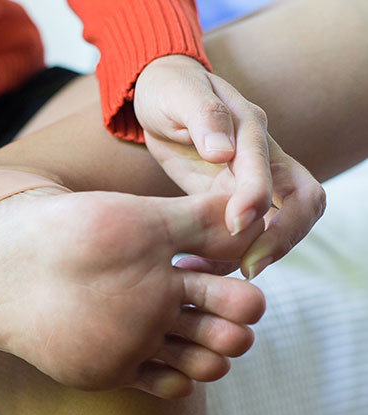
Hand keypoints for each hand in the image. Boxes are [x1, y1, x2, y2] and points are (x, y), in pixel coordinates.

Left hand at [134, 54, 325, 277]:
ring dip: (264, 252)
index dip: (258, 197)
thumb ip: (203, 116)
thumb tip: (224, 150)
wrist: (160, 96)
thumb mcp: (179, 94)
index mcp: (251, 128)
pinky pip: (248, 233)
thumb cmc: (169, 90)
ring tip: (222, 276)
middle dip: (283, 237)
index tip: (235, 224)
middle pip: (303, 201)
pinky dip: (231, 255)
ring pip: (284, 222)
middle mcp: (263, 157)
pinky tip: (199, 266)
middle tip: (247, 267)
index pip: (270, 168)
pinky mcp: (233, 199)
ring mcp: (254, 180)